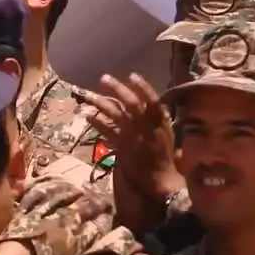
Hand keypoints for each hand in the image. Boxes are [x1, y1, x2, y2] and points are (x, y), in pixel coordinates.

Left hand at [86, 74, 183, 203]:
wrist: (160, 179)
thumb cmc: (165, 155)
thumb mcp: (167, 133)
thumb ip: (157, 118)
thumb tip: (148, 101)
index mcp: (160, 122)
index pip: (153, 100)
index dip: (143, 87)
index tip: (132, 75)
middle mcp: (147, 127)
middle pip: (131, 103)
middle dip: (117, 89)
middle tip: (104, 78)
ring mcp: (134, 137)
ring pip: (116, 115)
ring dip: (101, 103)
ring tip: (88, 95)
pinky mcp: (123, 147)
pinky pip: (107, 132)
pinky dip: (97, 123)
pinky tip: (87, 116)